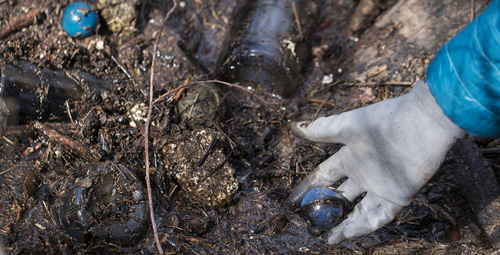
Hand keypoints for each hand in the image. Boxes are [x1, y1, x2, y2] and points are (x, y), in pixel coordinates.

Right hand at [289, 81, 465, 243]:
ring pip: (358, 211)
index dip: (309, 189)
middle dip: (325, 211)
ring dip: (343, 225)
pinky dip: (364, 226)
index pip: (324, 177)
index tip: (294, 201)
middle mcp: (363, 175)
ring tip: (326, 237)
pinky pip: (379, 217)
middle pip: (340, 198)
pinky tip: (348, 233)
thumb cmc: (383, 121)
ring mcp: (380, 187)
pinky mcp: (398, 197)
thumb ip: (321, 130)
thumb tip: (294, 127)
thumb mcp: (347, 126)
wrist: (420, 123)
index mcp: (349, 157)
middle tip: (310, 225)